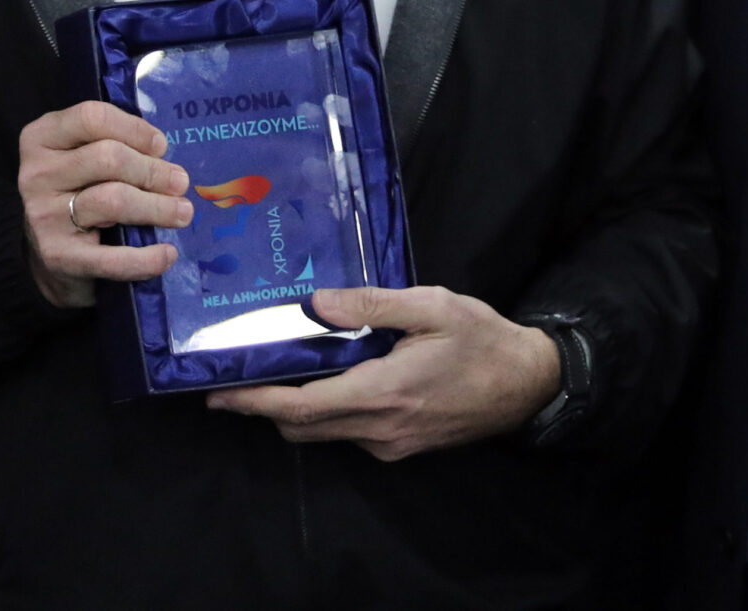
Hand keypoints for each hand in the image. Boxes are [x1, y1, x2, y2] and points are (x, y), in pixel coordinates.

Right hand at [18, 99, 192, 307]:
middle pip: (108, 158)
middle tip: (181, 182)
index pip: (92, 118)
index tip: (162, 146)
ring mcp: (43, 216)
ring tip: (183, 212)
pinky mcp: (57, 256)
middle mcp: (36, 173)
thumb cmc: (77, 189)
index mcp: (42, 137)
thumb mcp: (83, 155)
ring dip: (157, 207)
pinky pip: (110, 258)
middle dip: (152, 171)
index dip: (134, 129)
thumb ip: (115, 142)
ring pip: (113, 201)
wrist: (48, 251)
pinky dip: (145, 258)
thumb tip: (163, 152)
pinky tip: (168, 254)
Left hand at [207, 285, 560, 461]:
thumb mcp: (431, 306)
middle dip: (262, 407)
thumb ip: (371, 303)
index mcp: (384, 392)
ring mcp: (391, 443)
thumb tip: (315, 303)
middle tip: (231, 377)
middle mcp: (380, 428)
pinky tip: (325, 376)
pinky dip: (324, 410)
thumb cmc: (481, 339)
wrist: (529, 384)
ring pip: (324, 432)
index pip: (302, 407)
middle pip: (303, 427)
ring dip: (293, 409)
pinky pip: (348, 432)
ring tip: (273, 369)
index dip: (255, 403)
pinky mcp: (401, 445)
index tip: (218, 394)